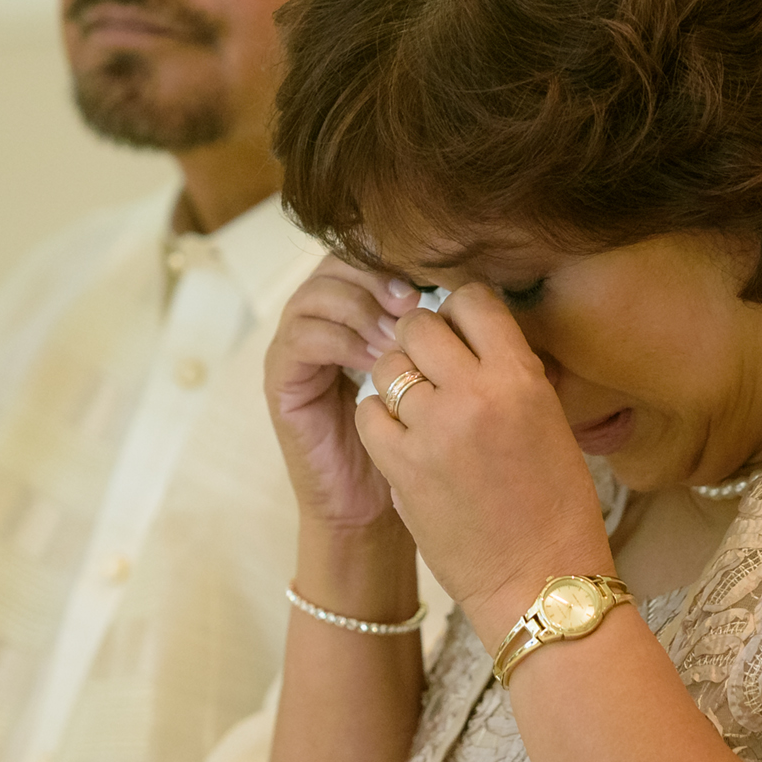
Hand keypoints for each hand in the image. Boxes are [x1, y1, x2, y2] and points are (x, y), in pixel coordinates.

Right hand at [264, 257, 424, 535]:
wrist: (372, 508)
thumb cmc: (413, 442)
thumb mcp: (434, 377)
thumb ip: (442, 332)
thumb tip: (480, 287)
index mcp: (355, 310)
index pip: (365, 254)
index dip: (395, 257)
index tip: (434, 278)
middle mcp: (319, 320)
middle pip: (336, 263)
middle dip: (376, 276)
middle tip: (413, 302)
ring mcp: (295, 348)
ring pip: (316, 294)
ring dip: (360, 308)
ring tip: (396, 336)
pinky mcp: (281, 380)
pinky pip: (302, 338)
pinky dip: (340, 340)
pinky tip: (373, 361)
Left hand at [355, 285, 613, 644]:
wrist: (540, 580)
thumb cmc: (555, 504)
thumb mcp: (549, 420)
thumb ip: (508, 372)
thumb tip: (470, 333)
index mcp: (520, 378)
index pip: (472, 299)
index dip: (458, 308)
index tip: (456, 327)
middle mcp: (475, 394)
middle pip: (419, 326)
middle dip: (418, 339)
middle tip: (427, 363)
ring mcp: (433, 430)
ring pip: (387, 367)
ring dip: (395, 379)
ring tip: (414, 404)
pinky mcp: (401, 467)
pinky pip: (367, 414)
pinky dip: (377, 419)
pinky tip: (398, 435)